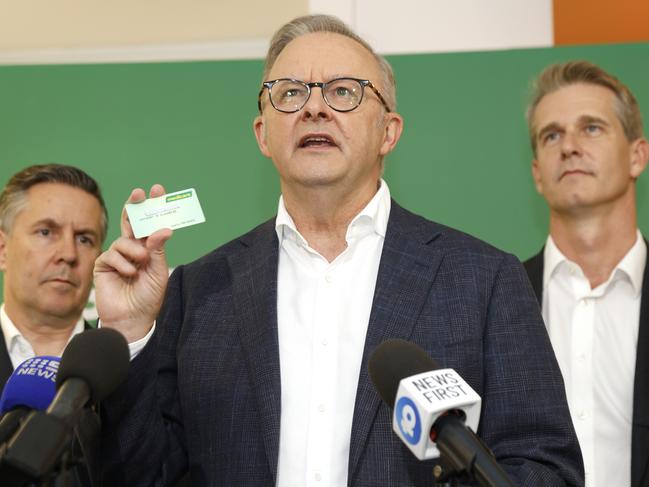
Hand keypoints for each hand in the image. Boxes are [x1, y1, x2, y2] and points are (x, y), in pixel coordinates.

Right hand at [94, 185, 172, 342]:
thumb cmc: (148, 296)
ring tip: (141, 262)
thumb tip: (163, 229)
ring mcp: (118, 256)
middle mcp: (133, 249)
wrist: (133, 318)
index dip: (153, 206)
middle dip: (136, 206)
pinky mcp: (104, 265)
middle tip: (140, 193)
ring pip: (123, 239)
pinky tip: (129, 274)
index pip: (150, 223)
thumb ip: (158, 249)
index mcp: (149, 249)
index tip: (157, 190)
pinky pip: (111, 254)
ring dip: (134, 249)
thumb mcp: (159, 272)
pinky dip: (122, 263)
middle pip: (132, 222)